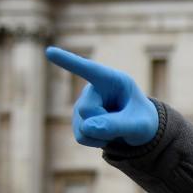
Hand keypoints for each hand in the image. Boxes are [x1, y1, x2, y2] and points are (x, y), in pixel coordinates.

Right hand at [44, 47, 158, 147]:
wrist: (138, 131)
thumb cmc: (142, 120)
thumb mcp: (140, 125)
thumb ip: (117, 125)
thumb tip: (87, 128)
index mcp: (112, 80)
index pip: (89, 70)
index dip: (68, 61)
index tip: (49, 51)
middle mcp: (93, 89)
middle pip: (87, 110)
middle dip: (105, 123)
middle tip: (123, 122)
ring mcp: (82, 104)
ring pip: (84, 127)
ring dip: (103, 135)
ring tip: (116, 127)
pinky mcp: (77, 120)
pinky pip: (82, 137)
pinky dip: (97, 141)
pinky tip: (106, 134)